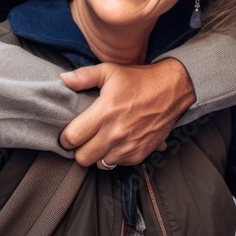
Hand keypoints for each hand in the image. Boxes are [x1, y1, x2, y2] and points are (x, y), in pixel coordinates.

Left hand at [59, 59, 193, 166]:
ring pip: (100, 164)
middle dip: (79, 149)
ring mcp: (129, 146)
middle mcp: (116, 133)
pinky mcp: (140, 153)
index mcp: (105, 112)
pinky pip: (117, 164)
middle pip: (83, 158)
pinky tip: (117, 142)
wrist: (172, 90)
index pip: (72, 138)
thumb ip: (84, 76)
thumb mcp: (110, 71)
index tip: (69, 133)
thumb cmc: (139, 79)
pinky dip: (114, 156)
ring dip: (97, 154)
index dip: (65, 138)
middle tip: (84, 138)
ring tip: (101, 140)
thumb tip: (63, 79)